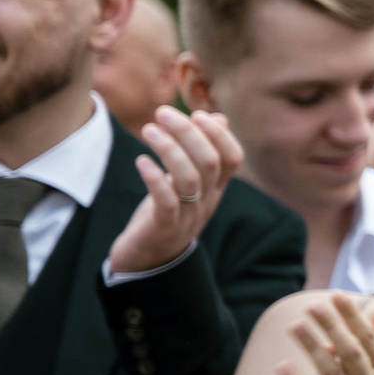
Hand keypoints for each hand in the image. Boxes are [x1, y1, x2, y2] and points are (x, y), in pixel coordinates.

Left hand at [108, 106, 243, 275]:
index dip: (219, 134)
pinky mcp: (163, 227)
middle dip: (187, 132)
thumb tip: (218, 117)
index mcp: (215, 189)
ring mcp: (187, 216)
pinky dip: (154, 178)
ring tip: (148, 130)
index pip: (232, 158)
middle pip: (209, 161)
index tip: (196, 114)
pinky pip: (166, 201)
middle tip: (162, 113)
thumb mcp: (187, 182)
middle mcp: (207, 201)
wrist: (148, 261)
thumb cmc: (166, 214)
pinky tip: (141, 161)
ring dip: (169, 149)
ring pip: (190, 178)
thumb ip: (201, 151)